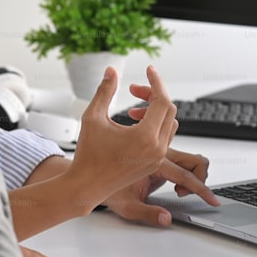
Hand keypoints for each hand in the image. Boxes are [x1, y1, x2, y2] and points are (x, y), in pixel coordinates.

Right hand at [67, 65, 177, 204]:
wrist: (87, 186)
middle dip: (153, 95)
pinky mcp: (155, 163)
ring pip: (169, 124)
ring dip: (154, 111)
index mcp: (145, 137)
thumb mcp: (92, 117)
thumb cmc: (88, 155)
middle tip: (134, 90)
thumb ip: (105, 91)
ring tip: (131, 112)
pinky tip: (134, 124)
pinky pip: (164, 138)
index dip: (156, 82)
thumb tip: (111, 71)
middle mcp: (157, 149)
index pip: (162, 100)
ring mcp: (158, 158)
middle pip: (169, 110)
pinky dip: (154, 126)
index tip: (149, 70)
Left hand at [104, 148, 219, 225]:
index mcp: (152, 163)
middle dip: (199, 179)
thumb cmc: (105, 189)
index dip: (202, 189)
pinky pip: (181, 155)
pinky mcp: (158, 153)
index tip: (212, 201)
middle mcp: (159, 153)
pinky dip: (185, 166)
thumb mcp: (126, 207)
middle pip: (195, 160)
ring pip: (190, 155)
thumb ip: (147, 213)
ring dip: (193, 171)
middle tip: (182, 194)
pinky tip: (171, 182)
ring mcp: (160, 151)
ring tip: (176, 189)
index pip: (186, 176)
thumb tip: (166, 219)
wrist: (91, 174)